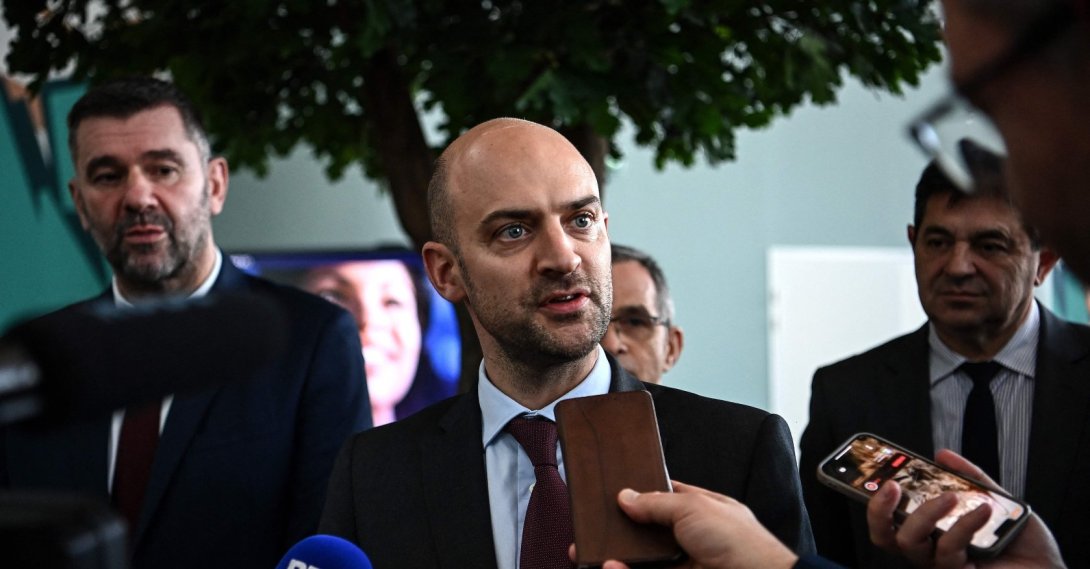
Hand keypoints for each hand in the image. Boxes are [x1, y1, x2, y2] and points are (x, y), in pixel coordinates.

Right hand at [585, 481, 797, 568]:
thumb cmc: (736, 541)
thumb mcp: (693, 507)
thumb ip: (657, 502)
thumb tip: (625, 497)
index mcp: (702, 509)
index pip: (665, 496)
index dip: (640, 493)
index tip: (613, 492)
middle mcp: (692, 536)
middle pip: (649, 530)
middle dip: (622, 528)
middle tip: (594, 526)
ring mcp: (684, 563)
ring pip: (644, 558)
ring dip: (618, 553)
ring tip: (591, 548)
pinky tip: (611, 565)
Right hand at [866, 449, 1064, 567]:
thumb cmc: (1022, 543)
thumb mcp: (995, 499)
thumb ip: (969, 477)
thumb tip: (943, 455)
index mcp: (932, 533)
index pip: (890, 521)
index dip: (876, 502)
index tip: (879, 477)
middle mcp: (930, 551)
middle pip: (885, 536)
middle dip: (880, 509)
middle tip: (892, 486)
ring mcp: (942, 565)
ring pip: (910, 542)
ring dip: (926, 512)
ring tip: (950, 495)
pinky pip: (949, 549)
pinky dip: (964, 524)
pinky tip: (982, 511)